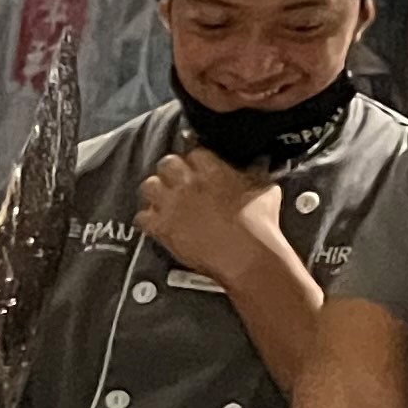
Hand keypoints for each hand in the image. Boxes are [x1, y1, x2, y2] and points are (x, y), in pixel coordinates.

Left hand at [138, 147, 285, 282]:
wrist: (247, 256)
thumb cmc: (258, 224)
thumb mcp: (266, 189)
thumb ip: (257, 171)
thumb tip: (258, 163)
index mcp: (213, 170)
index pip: (195, 152)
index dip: (197, 160)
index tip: (200, 166)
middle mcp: (188, 184)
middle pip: (167, 162)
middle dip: (172, 170)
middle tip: (179, 179)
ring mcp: (172, 206)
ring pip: (148, 185)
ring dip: (157, 190)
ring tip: (166, 197)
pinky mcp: (162, 228)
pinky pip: (141, 216)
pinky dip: (148, 218)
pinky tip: (160, 221)